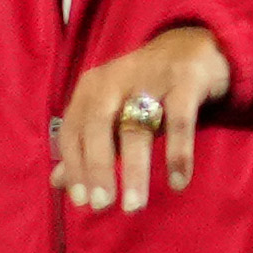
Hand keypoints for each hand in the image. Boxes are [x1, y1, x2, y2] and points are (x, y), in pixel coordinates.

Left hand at [53, 26, 231, 214]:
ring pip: (137, 128)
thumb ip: (87, 144)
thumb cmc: (145, 87)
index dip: (74, 165)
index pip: (74, 129)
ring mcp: (151, 79)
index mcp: (92, 86)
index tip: (82, 200)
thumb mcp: (112, 110)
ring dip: (133, 170)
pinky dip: (178, 154)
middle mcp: (116, 79)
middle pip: (99, 126)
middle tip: (102, 205)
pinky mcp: (185, 82)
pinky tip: (178, 182)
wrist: (193, 47)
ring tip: (133, 205)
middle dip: (97, 168)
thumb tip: (58, 182)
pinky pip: (180, 121)